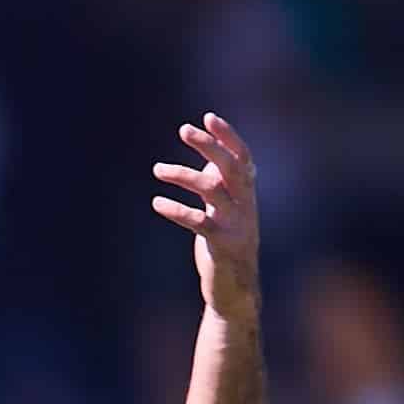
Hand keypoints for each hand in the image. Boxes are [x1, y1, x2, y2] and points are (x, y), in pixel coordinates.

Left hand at [152, 114, 258, 314]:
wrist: (236, 287)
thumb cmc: (227, 243)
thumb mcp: (226, 210)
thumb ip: (221, 183)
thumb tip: (211, 156)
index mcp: (246, 193)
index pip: (242, 156)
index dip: (228, 136)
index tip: (208, 116)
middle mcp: (246, 204)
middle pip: (230, 166)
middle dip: (208, 145)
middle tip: (184, 129)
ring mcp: (237, 223)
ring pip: (213, 189)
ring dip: (183, 175)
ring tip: (157, 169)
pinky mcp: (222, 243)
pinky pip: (198, 221)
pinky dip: (176, 210)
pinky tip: (157, 202)